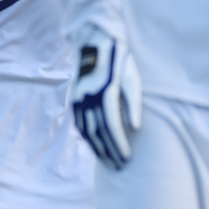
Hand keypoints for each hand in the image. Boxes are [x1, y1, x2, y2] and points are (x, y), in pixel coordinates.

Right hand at [69, 25, 141, 169]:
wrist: (95, 41)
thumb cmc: (121, 60)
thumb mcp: (133, 79)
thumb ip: (134, 104)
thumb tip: (135, 129)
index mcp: (104, 92)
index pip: (111, 126)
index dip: (119, 145)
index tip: (127, 159)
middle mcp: (87, 97)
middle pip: (97, 132)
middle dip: (108, 152)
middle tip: (118, 168)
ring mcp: (78, 98)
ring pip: (85, 130)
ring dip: (96, 149)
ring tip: (107, 162)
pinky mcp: (74, 98)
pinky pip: (79, 123)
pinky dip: (87, 138)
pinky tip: (94, 146)